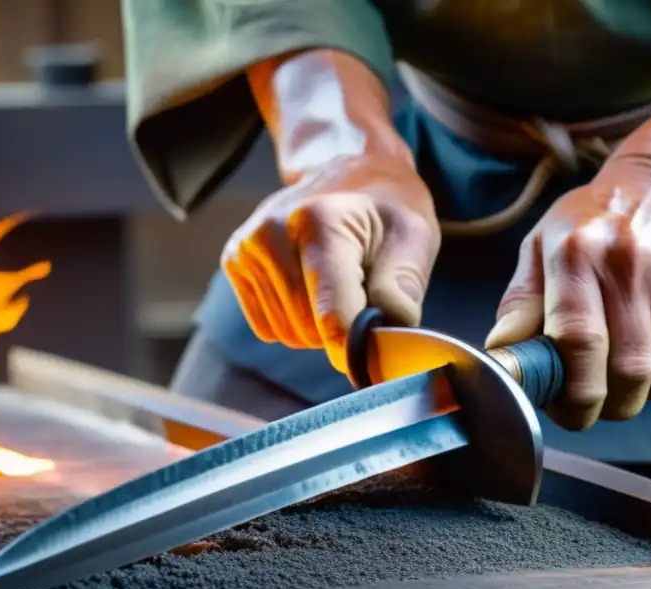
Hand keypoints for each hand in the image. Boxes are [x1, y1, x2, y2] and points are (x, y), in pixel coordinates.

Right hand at [222, 153, 439, 372]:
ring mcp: (247, 248)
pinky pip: (270, 328)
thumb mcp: (414, 236)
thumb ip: (401, 290)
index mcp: (319, 222)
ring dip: (319, 326)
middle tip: (364, 293)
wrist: (348, 168)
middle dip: (342, 329)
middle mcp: (272, 233)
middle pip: (310, 330)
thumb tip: (381, 344)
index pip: (331, 314)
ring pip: (289, 334)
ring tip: (340, 283)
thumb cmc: (387, 207)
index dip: (355, 347)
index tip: (373, 357)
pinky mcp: (235, 262)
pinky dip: (297, 322)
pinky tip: (312, 286)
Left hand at [485, 155, 650, 428]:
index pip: (578, 341)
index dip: (573, 393)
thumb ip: (521, 303)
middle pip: (628, 369)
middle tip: (596, 404)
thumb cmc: (591, 225)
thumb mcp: (541, 247)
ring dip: (644, 395)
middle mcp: (630, 261)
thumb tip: (503, 356)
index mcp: (576, 253)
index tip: (567, 411)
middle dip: (609, 405)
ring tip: (626, 382)